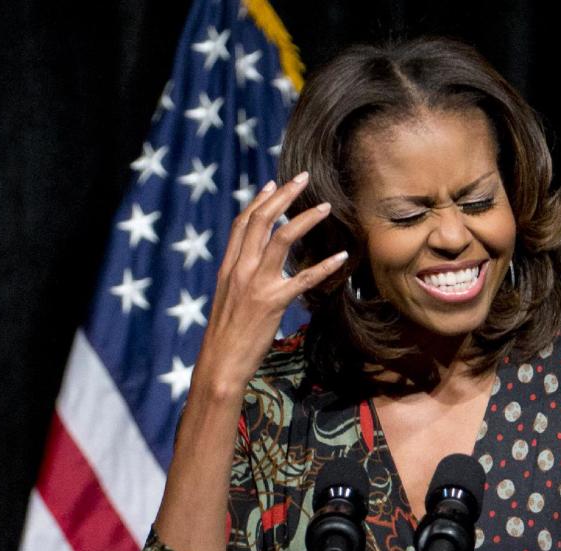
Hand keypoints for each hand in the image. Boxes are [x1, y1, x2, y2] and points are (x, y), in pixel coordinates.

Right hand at [193, 172, 346, 396]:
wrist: (219, 363)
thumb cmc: (227, 336)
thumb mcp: (227, 300)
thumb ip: (239, 278)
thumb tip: (254, 265)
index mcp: (228, 268)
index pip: (242, 224)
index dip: (258, 201)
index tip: (272, 184)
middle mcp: (239, 270)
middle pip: (261, 221)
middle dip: (282, 195)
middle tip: (302, 178)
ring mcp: (255, 284)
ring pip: (281, 239)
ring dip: (305, 218)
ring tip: (325, 206)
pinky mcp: (272, 303)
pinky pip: (303, 278)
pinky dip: (324, 266)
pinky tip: (340, 257)